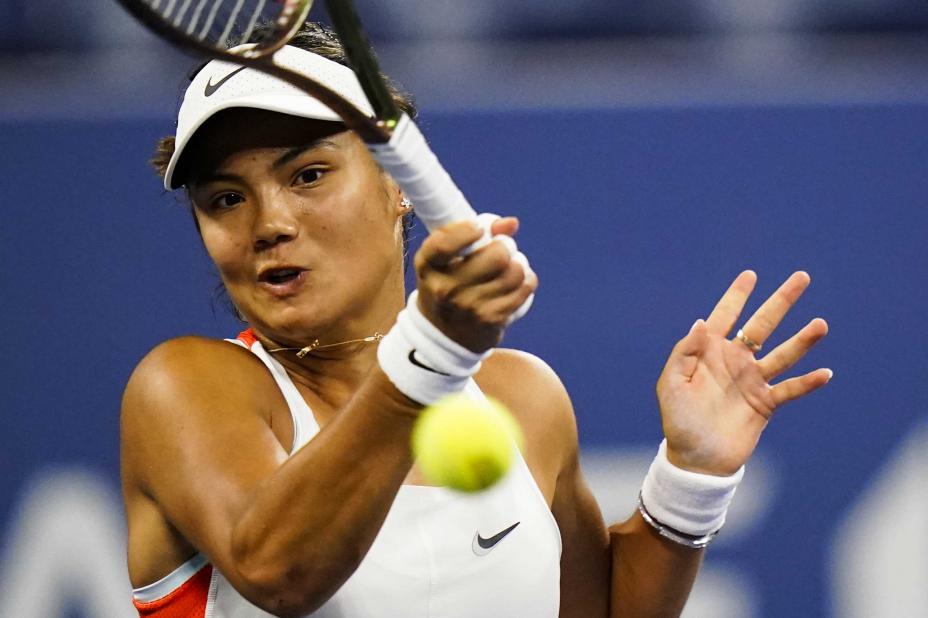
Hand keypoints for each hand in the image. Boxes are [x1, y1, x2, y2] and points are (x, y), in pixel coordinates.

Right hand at [414, 217, 537, 352]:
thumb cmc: (448, 285)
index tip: (479, 228)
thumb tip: (512, 223)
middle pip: (497, 256)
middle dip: (506, 246)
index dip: (466, 231)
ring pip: (514, 272)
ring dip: (518, 265)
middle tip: (502, 249)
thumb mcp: (446, 259)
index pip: (444, 243)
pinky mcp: (491, 319)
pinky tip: (518, 282)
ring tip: (510, 267)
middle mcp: (445, 288)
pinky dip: (526, 280)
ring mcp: (468, 306)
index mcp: (427, 266)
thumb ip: (473, 234)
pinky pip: (523, 288)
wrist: (443, 335)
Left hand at [656, 271, 830, 475]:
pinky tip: (824, 373)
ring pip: (782, 354)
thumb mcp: (671, 384)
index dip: (736, 296)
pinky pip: (789, 389)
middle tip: (802, 277)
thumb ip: (685, 352)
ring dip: (802, 340)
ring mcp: (752, 380)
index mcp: (709, 352)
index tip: (750, 275)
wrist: (695, 459)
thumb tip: (701, 322)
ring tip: (821, 325)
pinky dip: (807, 383)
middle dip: (780, 301)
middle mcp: (735, 361)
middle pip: (762, 325)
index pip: (724, 316)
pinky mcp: (765, 403)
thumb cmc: (678, 420)